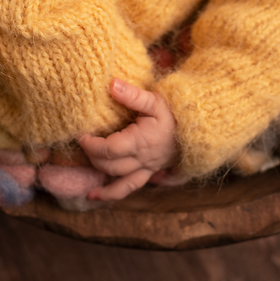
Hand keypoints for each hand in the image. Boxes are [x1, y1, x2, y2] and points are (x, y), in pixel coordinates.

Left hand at [78, 79, 178, 200]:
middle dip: (92, 157)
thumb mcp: (155, 100)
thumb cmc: (175, 113)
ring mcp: (147, 169)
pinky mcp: (150, 173)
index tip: (80, 135)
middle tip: (83, 145)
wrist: (198, 129)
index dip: (91, 144)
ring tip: (88, 190)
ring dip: (102, 185)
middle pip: (110, 166)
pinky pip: (130, 188)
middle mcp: (142, 159)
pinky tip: (99, 196)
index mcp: (141, 141)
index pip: (109, 149)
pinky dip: (114, 194)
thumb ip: (133, 95)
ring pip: (120, 183)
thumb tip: (112, 85)